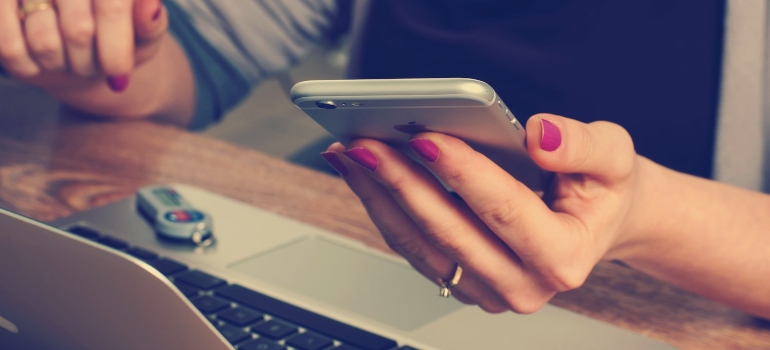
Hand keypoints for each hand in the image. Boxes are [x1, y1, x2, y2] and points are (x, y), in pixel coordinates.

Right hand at [0, 0, 167, 91]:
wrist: (77, 45)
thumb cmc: (116, 38)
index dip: (116, 49)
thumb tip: (150, 6)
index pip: (111, 7)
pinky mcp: (1, 4)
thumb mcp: (143, 36)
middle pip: (79, 31)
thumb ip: (151, 24)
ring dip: (61, 66)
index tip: (119, 76)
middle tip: (91, 66)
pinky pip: (10, 48)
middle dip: (89, 64)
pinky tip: (40, 61)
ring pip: (45, 43)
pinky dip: (29, 66)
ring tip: (68, 58)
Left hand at [321, 113, 645, 312]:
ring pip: (420, 245)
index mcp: (564, 256)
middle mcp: (523, 285)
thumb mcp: (614, 157)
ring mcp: (489, 290)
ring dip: (380, 197)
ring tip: (351, 155)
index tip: (425, 138)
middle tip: (365, 144)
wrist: (598, 222)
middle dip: (401, 183)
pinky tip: (365, 175)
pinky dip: (385, 209)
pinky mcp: (463, 283)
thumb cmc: (602, 190)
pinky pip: (414, 248)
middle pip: (449, 232)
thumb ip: (582, 145)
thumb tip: (538, 136)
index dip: (462, 173)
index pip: (504, 210)